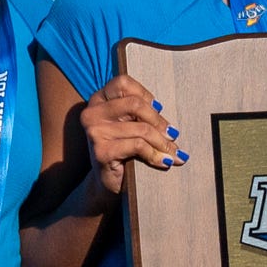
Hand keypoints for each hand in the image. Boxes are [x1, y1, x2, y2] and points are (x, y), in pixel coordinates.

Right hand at [78, 75, 179, 195]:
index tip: (159, 109)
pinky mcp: (101, 151)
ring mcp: (94, 131)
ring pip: (141, 128)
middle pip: (135, 104)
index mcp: (98, 100)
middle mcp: (91, 112)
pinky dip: (155, 155)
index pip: (123, 83)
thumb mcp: (130, 125)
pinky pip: (138, 146)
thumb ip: (141, 112)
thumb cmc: (124, 150)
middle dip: (159, 121)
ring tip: (174, 153)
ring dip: (163, 143)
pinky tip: (165, 162)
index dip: (145, 95)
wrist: (108, 183)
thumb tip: (167, 116)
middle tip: (173, 135)